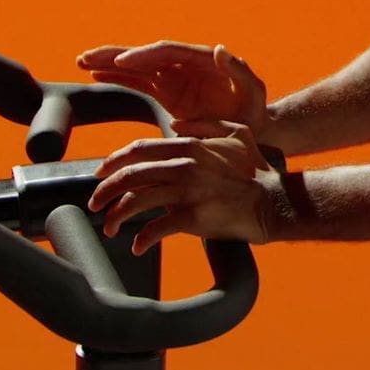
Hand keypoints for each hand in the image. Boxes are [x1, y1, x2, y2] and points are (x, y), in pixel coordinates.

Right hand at [76, 40, 273, 139]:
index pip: (166, 52)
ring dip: (110, 63)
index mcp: (201, 59)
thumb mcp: (254, 92)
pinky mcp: (168, 93)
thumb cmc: (254, 111)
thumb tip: (220, 49)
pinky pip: (138, 82)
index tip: (121, 62)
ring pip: (136, 67)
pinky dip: (119, 78)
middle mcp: (184, 64)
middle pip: (145, 55)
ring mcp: (174, 78)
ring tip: (82, 61)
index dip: (142, 55)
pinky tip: (97, 74)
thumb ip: (240, 71)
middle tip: (87, 56)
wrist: (253, 129)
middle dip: (116, 55)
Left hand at [87, 120, 280, 254]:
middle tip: (94, 203)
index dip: (114, 162)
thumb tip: (174, 124)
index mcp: (189, 146)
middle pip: (130, 175)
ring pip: (135, 201)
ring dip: (116, 216)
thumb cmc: (257, 169)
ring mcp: (186, 192)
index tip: (101, 174)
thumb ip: (205, 124)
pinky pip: (155, 229)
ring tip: (109, 228)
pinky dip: (141, 238)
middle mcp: (183, 166)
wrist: (274, 202)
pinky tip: (136, 246)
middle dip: (105, 189)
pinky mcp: (192, 218)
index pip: (139, 150)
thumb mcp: (237, 133)